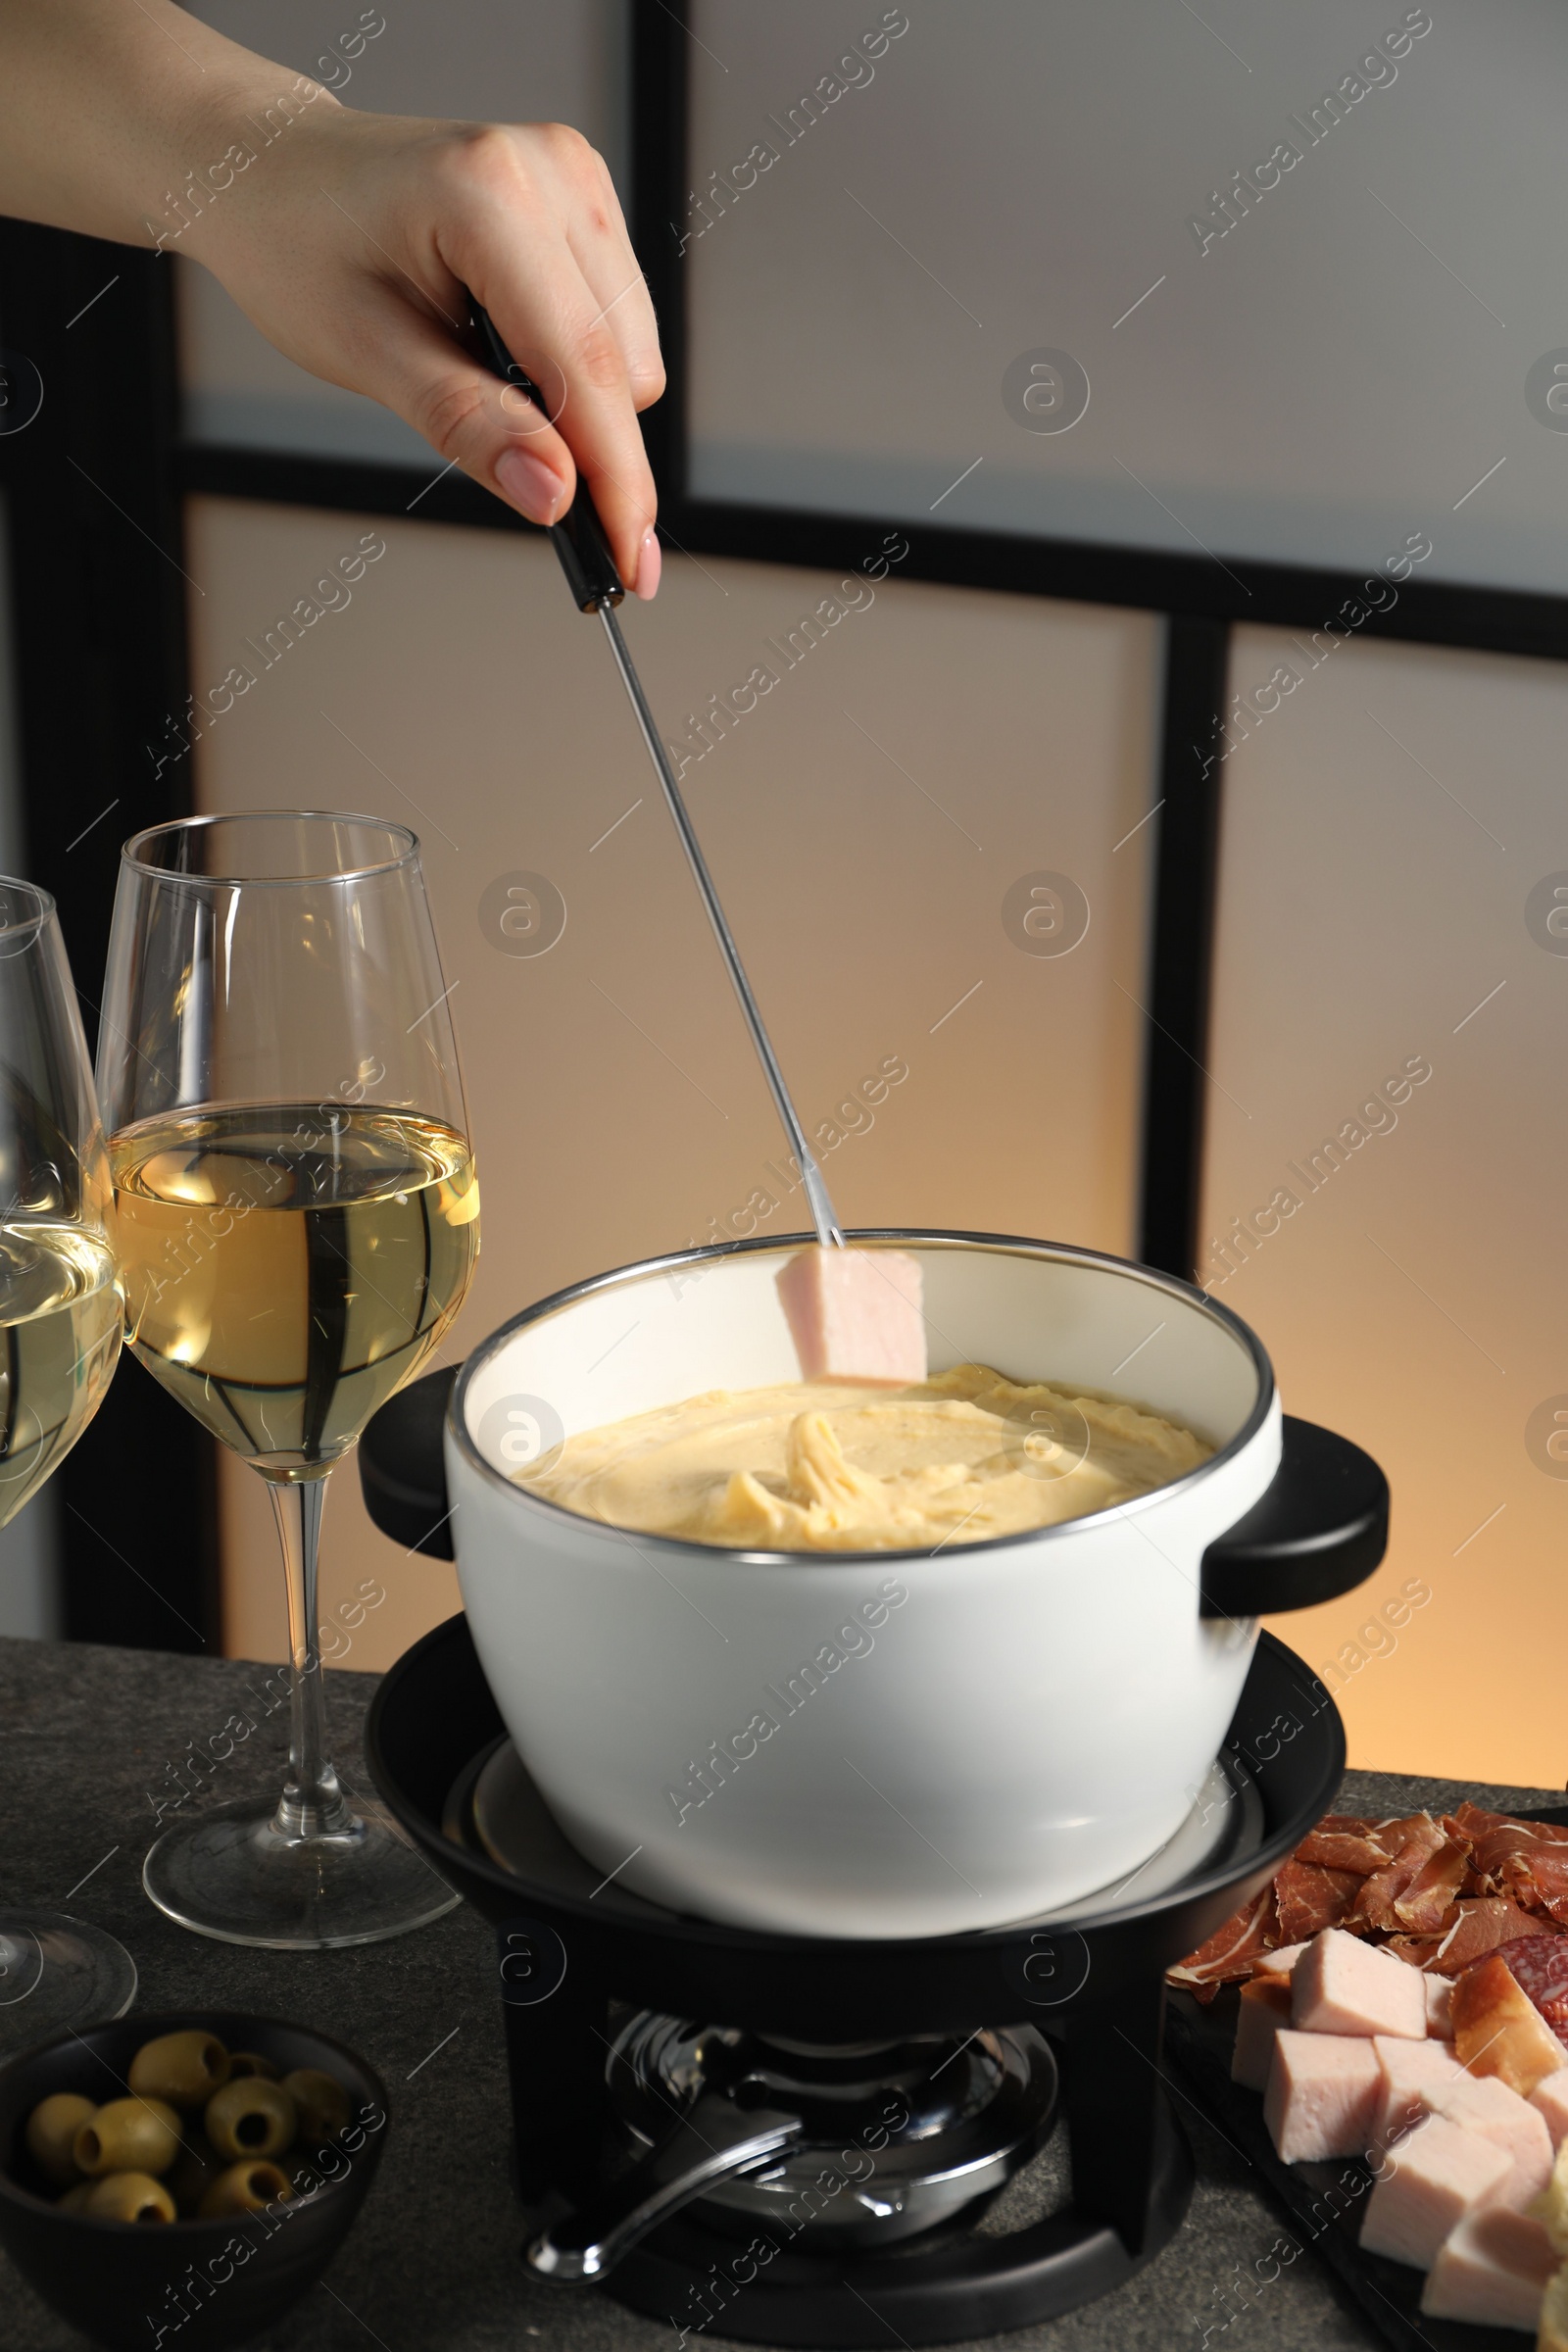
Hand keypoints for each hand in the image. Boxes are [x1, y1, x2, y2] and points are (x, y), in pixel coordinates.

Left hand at [198, 102, 664, 593]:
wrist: (278, 173)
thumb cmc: (299, 242)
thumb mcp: (363, 351)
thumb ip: (467, 423)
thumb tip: (552, 492)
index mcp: (487, 194)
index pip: (585, 365)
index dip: (616, 480)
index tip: (629, 562)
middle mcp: (548, 171)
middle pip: (626, 365)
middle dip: (598, 452)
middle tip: (539, 496)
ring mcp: (574, 177)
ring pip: (634, 349)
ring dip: (585, 404)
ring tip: (490, 387)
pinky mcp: (584, 196)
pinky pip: (619, 319)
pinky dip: (579, 366)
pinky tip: (512, 355)